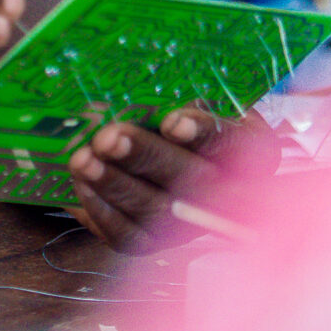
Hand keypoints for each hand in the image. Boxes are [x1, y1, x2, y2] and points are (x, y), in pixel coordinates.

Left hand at [66, 104, 271, 253]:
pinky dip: (101, 210)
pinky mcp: (157, 241)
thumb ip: (172, 94)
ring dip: (114, 184)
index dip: (201, 132)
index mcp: (249, 148)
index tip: (172, 121)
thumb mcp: (194, 94)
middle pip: (189, 179)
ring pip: (155, 210)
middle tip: (107, 137)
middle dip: (144, 156)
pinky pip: (129, 235)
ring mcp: (192, 222)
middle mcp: (228, 192)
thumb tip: (127, 89)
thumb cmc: (187, 113)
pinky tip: (81, 184)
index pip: (229, 141)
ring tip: (82, 159)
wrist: (179, 151)